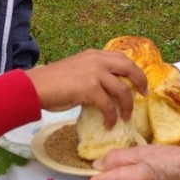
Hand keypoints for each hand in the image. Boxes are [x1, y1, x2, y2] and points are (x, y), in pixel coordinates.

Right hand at [25, 49, 146, 127]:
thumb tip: (107, 89)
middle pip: (129, 68)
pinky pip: (109, 106)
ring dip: (127, 106)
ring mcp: (94, 74)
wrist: (36, 87)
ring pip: (122, 90)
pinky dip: (112, 117)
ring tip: (125, 117)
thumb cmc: (52, 82)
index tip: (139, 82)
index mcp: (94, 55)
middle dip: (140, 81)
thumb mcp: (77, 70)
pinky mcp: (90, 89)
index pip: (121, 58)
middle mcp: (97, 60)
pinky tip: (109, 124)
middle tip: (144, 94)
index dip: (134, 70)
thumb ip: (93, 73)